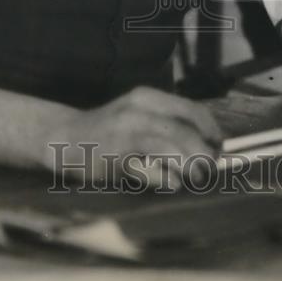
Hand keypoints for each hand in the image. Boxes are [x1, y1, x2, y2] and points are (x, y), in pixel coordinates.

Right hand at [55, 86, 221, 189]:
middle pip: (185, 129)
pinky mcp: (117, 155)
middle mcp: (138, 109)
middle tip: (210, 169)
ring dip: (192, 164)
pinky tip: (172, 183)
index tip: (218, 147)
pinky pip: (153, 167)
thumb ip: (165, 124)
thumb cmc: (107, 132)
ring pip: (173, 145)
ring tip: (197, 177)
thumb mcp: (136, 115)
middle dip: (204, 152)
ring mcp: (127, 130)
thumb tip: (205, 145)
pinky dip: (168, 178)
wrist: (63, 138)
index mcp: (147, 97)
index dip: (211, 130)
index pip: (191, 109)